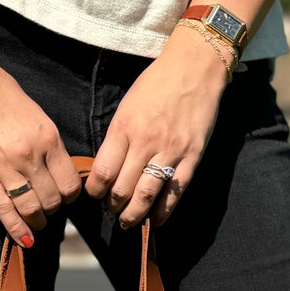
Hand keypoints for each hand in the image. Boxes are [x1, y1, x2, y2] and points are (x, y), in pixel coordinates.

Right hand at [0, 46, 81, 246]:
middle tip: (49, 209)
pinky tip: (25, 239)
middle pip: (52, 198)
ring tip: (37, 224)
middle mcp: (30, 155)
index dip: (70, 196)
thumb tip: (54, 165)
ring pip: (30, 207)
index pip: (70, 182)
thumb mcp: (34, 112)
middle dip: (53, 209)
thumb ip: (46, 141)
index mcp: (47, 138)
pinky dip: (16, 228)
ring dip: (37, 220)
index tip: (65, 197)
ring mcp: (5, 167)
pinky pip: (3, 209)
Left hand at [85, 26, 229, 226]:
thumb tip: (107, 168)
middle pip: (122, 189)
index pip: (103, 171)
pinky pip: (175, 192)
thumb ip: (118, 137)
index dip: (95, 191)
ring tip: (128, 221)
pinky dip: (163, 212)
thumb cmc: (156, 84)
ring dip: (134, 214)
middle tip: (111, 211)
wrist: (194, 69)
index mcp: (124, 128)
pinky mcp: (192, 157)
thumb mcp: (127, 106)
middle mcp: (145, 142)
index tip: (95, 195)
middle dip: (113, 206)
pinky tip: (156, 221)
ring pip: (146, 195)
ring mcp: (170, 151)